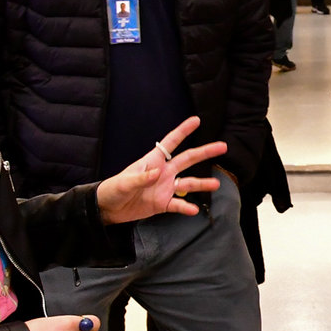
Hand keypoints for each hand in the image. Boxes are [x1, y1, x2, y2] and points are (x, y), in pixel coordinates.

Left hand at [95, 116, 227, 223]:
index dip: (183, 131)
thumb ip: (141, 177)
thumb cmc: (112, 190)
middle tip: (223, 146)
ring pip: (188, 183)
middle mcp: (163, 172)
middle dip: (205, 152)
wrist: (107, 209)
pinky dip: (186, 207)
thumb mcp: (123, 183)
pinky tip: (194, 210)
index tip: (196, 120)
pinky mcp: (163, 204)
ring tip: (216, 184)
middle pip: (188, 159)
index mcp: (152, 161)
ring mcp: (165, 188)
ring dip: (202, 184)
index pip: (170, 143)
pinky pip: (178, 204)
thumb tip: (157, 172)